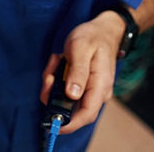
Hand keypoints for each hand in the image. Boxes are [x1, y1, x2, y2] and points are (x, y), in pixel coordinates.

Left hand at [38, 11, 126, 133]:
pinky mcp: (82, 86)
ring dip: (54, 83)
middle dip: (54, 96)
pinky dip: (57, 77)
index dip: (69, 124)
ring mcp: (90, 90)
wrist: (103, 30)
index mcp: (100, 85)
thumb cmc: (93, 37)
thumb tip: (71, 96)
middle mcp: (97, 92)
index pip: (86, 114)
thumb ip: (77, 72)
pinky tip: (60, 61)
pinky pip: (65, 89)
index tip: (51, 123)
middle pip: (72, 108)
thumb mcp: (81, 48)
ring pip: (65, 98)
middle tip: (49, 76)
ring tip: (57, 61)